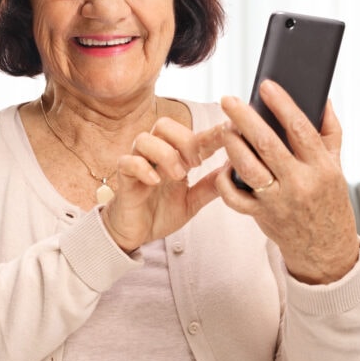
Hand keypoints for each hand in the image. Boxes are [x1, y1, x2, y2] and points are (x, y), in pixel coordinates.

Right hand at [102, 117, 225, 252]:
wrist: (135, 235)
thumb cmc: (160, 213)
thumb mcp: (193, 201)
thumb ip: (210, 186)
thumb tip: (235, 170)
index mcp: (175, 158)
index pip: (194, 137)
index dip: (212, 133)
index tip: (230, 132)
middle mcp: (155, 155)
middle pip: (164, 125)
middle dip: (184, 140)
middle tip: (196, 163)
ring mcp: (138, 164)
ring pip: (145, 139)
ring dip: (166, 154)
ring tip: (178, 175)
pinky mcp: (124, 178)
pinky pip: (128, 162)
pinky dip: (143, 168)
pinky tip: (155, 182)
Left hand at [216, 80, 359, 283]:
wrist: (325, 248)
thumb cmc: (329, 201)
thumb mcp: (337, 166)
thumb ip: (330, 131)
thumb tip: (322, 99)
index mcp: (321, 167)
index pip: (300, 129)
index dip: (282, 105)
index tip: (266, 86)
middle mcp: (300, 184)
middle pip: (267, 145)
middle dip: (245, 119)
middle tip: (229, 100)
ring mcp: (279, 202)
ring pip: (249, 168)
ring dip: (232, 145)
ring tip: (225, 127)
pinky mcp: (261, 216)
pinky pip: (235, 197)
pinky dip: (226, 181)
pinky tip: (224, 165)